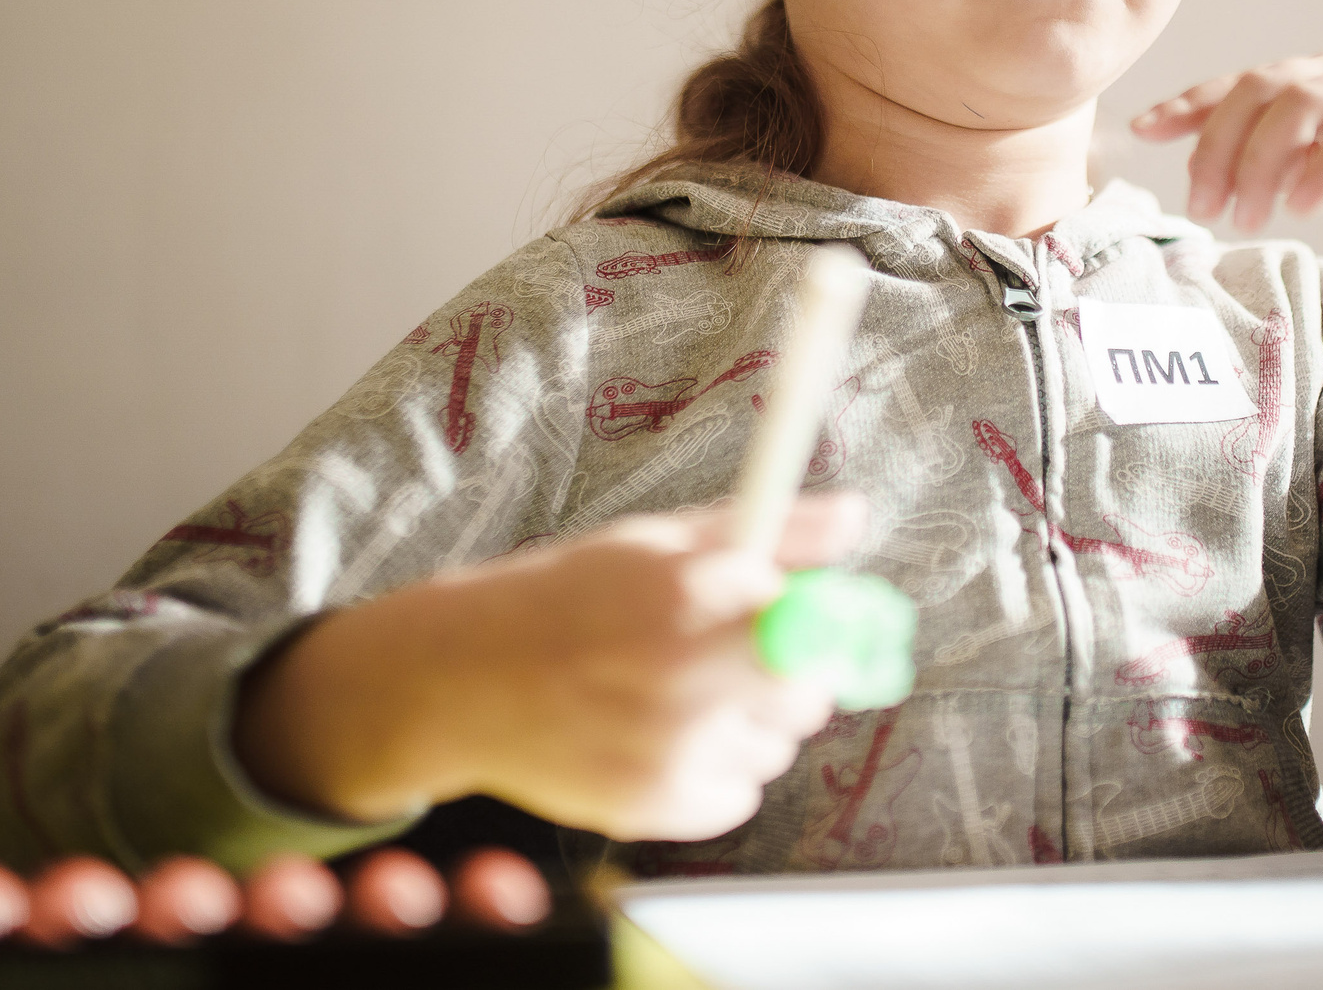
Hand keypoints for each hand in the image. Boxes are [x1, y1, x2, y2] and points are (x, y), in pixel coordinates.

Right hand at [237, 492, 867, 841]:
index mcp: (690, 592)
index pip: (821, 624)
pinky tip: (662, 736)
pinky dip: (716, 772)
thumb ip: (770, 534)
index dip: (829, 627)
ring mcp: (669, 749)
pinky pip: (738, 795)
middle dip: (787, 674)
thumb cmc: (569, 596)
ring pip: (776, 747)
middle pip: (811, 695)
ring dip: (748, 724)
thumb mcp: (662, 542)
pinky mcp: (653, 807)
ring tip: (677, 694)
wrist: (464, 678)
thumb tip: (858, 516)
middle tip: (729, 657)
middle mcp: (685, 674)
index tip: (816, 625)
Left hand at [1131, 48, 1322, 310]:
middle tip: (1202, 208)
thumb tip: (1216, 177)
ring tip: (1246, 217)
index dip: (1189, 103)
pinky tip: (1304, 208)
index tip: (1145, 130)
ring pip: (1304, 104)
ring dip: (1262, 162)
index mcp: (1321, 76)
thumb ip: (1283, 162)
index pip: (1241, 81)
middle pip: (1260, 90)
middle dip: (1218, 147)